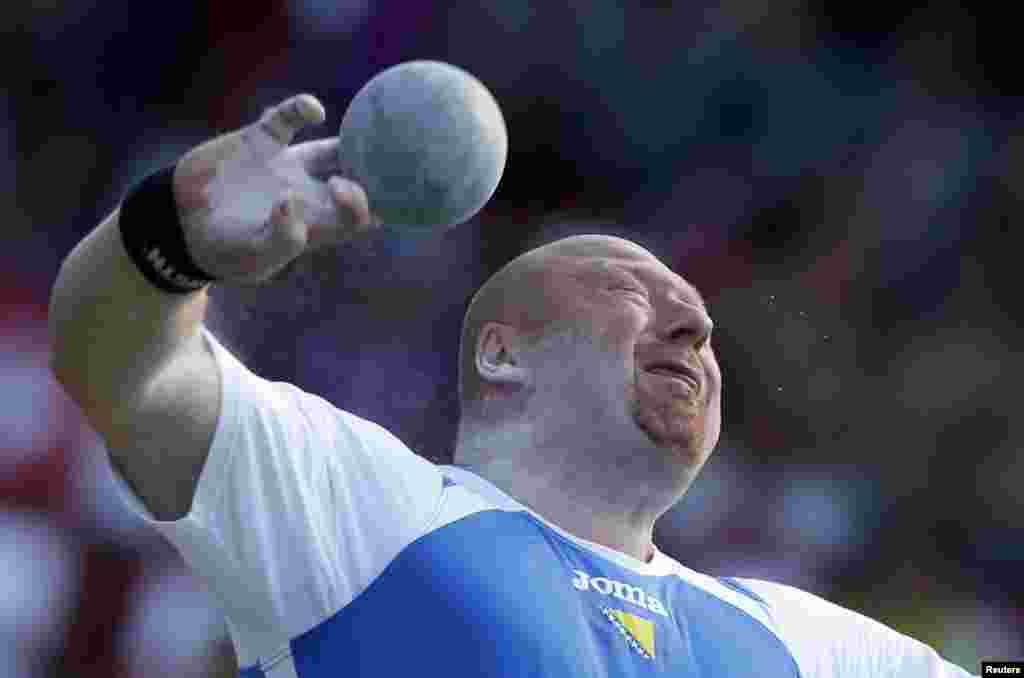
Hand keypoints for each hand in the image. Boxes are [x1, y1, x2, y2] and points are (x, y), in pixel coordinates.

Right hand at [171, 94, 378, 284]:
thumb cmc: (223, 252)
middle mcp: (309, 194)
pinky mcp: (261, 143)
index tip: (339, 185)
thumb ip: (281, 237)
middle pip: (357, 179)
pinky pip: (288, 119)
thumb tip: (294, 202)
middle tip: (357, 153)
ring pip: (331, 148)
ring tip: (355, 127)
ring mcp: (287, 166)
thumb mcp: (254, 257)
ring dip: (348, 137)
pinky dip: (302, 109)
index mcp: (315, 224)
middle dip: (369, 168)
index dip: (363, 201)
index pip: (360, 216)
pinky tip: (313, 109)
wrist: (178, 223)